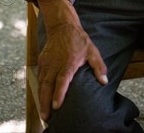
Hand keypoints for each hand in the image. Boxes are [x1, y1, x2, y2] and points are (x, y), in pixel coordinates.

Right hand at [37, 0, 106, 120]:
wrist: (62, 26)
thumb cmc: (79, 40)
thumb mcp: (92, 51)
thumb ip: (99, 67)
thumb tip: (104, 81)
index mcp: (68, 63)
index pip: (62, 81)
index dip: (59, 94)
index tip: (57, 106)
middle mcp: (55, 64)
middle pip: (47, 86)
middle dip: (45, 102)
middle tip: (46, 117)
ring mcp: (47, 63)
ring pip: (41, 83)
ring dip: (41, 98)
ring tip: (43, 112)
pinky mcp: (42, 61)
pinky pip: (39, 77)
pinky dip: (39, 88)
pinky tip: (41, 97)